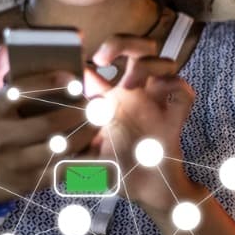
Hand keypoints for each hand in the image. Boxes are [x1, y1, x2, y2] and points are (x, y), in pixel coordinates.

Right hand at [0, 46, 98, 203]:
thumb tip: (6, 47)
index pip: (19, 92)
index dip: (48, 83)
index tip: (73, 77)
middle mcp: (0, 138)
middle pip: (46, 124)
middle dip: (77, 112)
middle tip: (98, 101)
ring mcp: (14, 164)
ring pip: (58, 150)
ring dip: (84, 134)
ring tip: (100, 120)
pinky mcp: (28, 183)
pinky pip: (61, 171)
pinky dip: (81, 159)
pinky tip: (94, 144)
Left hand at [81, 35, 197, 214]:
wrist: (149, 192)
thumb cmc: (118, 171)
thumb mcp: (87, 157)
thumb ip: (72, 146)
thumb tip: (52, 142)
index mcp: (113, 98)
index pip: (104, 64)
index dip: (90, 54)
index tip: (77, 58)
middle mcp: (136, 94)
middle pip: (137, 48)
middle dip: (122, 41)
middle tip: (102, 56)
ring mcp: (157, 102)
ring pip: (165, 60)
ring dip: (149, 64)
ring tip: (131, 82)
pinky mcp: (175, 115)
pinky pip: (183, 90)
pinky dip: (176, 89)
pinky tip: (161, 102)